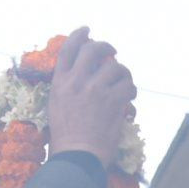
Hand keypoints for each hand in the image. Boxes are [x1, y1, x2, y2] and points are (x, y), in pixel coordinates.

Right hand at [48, 26, 136, 164]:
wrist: (77, 156)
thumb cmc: (65, 139)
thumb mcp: (57, 108)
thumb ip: (68, 89)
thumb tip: (83, 78)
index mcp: (60, 83)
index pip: (68, 49)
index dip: (79, 36)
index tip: (87, 31)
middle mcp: (77, 82)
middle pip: (93, 50)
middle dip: (105, 46)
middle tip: (112, 51)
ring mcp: (96, 90)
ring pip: (115, 67)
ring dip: (123, 73)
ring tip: (124, 82)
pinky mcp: (113, 101)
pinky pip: (128, 86)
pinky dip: (131, 91)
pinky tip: (130, 99)